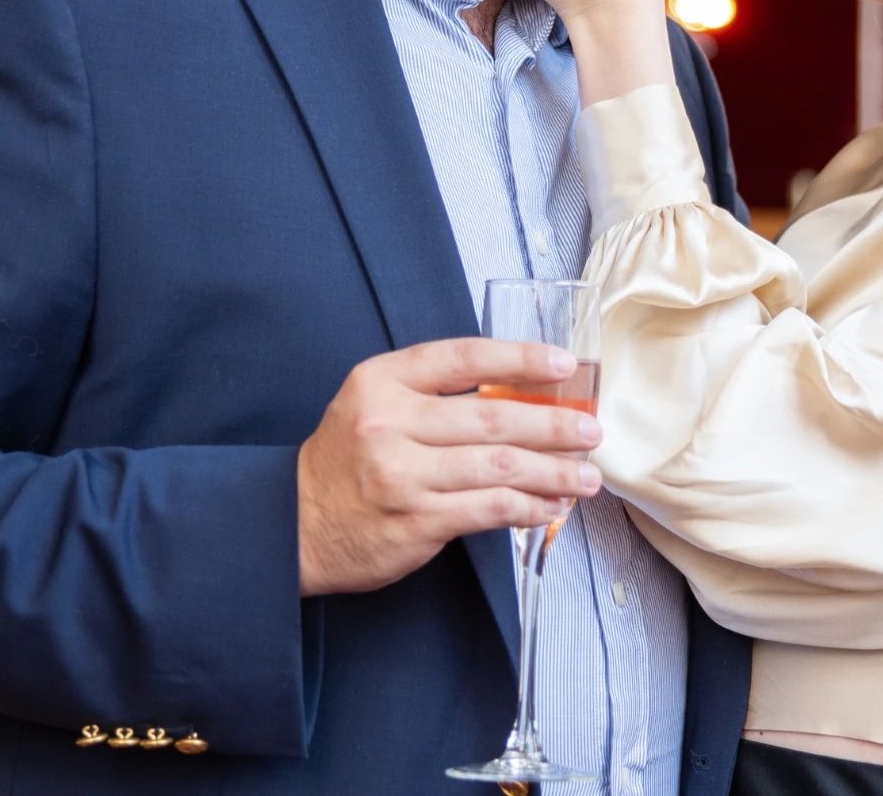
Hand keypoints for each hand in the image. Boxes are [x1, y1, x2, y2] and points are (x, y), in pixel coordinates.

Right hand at [295, 337, 604, 595]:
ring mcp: (403, 475)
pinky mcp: (415, 521)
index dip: (520, 358)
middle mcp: (390, 424)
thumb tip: (519, 394)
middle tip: (591, 430)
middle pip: (492, 416)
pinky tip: (551, 505)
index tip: (564, 365)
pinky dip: (529, 507)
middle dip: (553, 424)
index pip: (464, 357)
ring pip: (499, 466)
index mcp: (382, 382)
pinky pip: (489, 509)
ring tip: (586, 474)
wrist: (291, 525)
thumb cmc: (345, 462)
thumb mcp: (372, 405)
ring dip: (553, 471)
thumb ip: (431, 394)